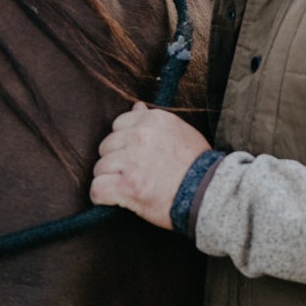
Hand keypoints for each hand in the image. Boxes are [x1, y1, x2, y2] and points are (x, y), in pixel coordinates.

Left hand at [90, 103, 209, 228]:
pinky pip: (97, 188)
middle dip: (115, 160)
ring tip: (129, 188)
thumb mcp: (180, 132)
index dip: (124, 143)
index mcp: (153, 120)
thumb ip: (154, 120)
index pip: (119, 124)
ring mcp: (132, 160)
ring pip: (100, 167)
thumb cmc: (197, 166)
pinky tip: (114, 200)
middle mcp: (140, 136)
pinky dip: (102, 197)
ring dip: (110, 179)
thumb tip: (135, 106)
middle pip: (106, 146)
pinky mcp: (127, 185)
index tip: (135, 156)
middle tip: (133, 174)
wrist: (208, 194)